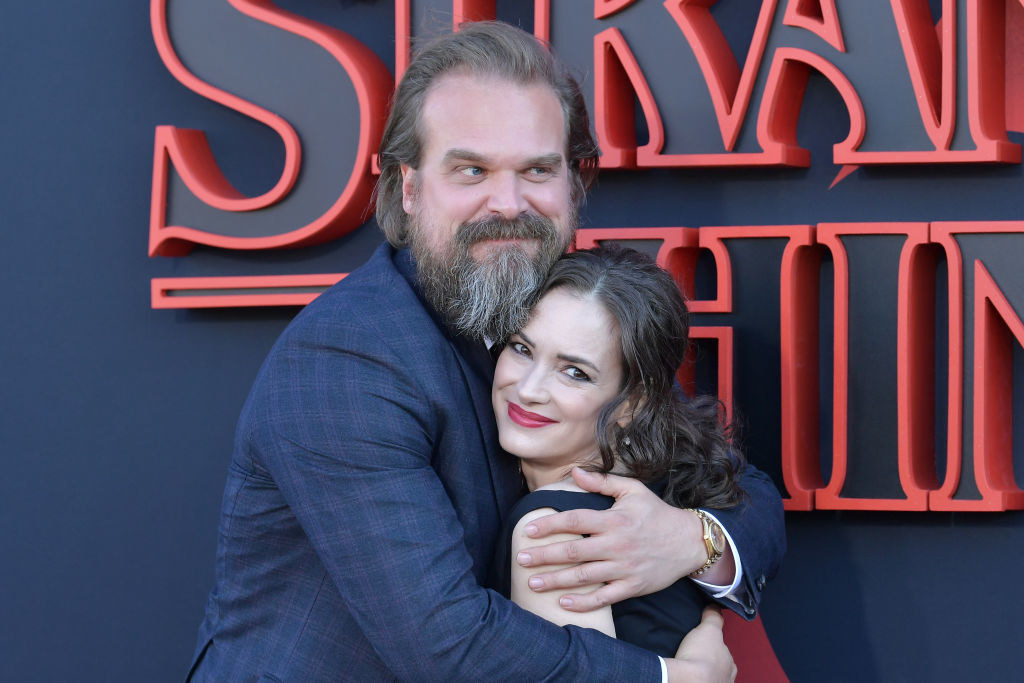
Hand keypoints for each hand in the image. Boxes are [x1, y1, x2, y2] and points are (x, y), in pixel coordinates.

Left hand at [515, 468, 707, 610]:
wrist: (689, 541)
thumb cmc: (656, 513)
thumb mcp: (633, 490)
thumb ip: (602, 482)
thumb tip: (575, 472)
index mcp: (613, 520)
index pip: (574, 520)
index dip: (549, 524)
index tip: (528, 529)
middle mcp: (616, 544)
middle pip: (572, 551)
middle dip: (544, 556)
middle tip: (521, 559)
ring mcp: (624, 568)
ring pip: (583, 576)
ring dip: (556, 581)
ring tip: (533, 583)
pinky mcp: (632, 586)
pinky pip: (604, 597)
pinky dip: (583, 602)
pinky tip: (563, 603)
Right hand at [666, 605, 736, 681]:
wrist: (689, 680)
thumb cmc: (701, 656)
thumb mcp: (709, 629)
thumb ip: (713, 617)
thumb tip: (714, 606)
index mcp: (731, 664)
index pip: (724, 654)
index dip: (714, 648)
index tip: (703, 645)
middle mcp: (726, 678)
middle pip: (717, 667)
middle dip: (708, 662)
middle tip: (693, 655)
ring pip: (709, 677)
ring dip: (700, 673)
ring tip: (687, 666)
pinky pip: (696, 681)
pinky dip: (692, 678)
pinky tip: (685, 674)